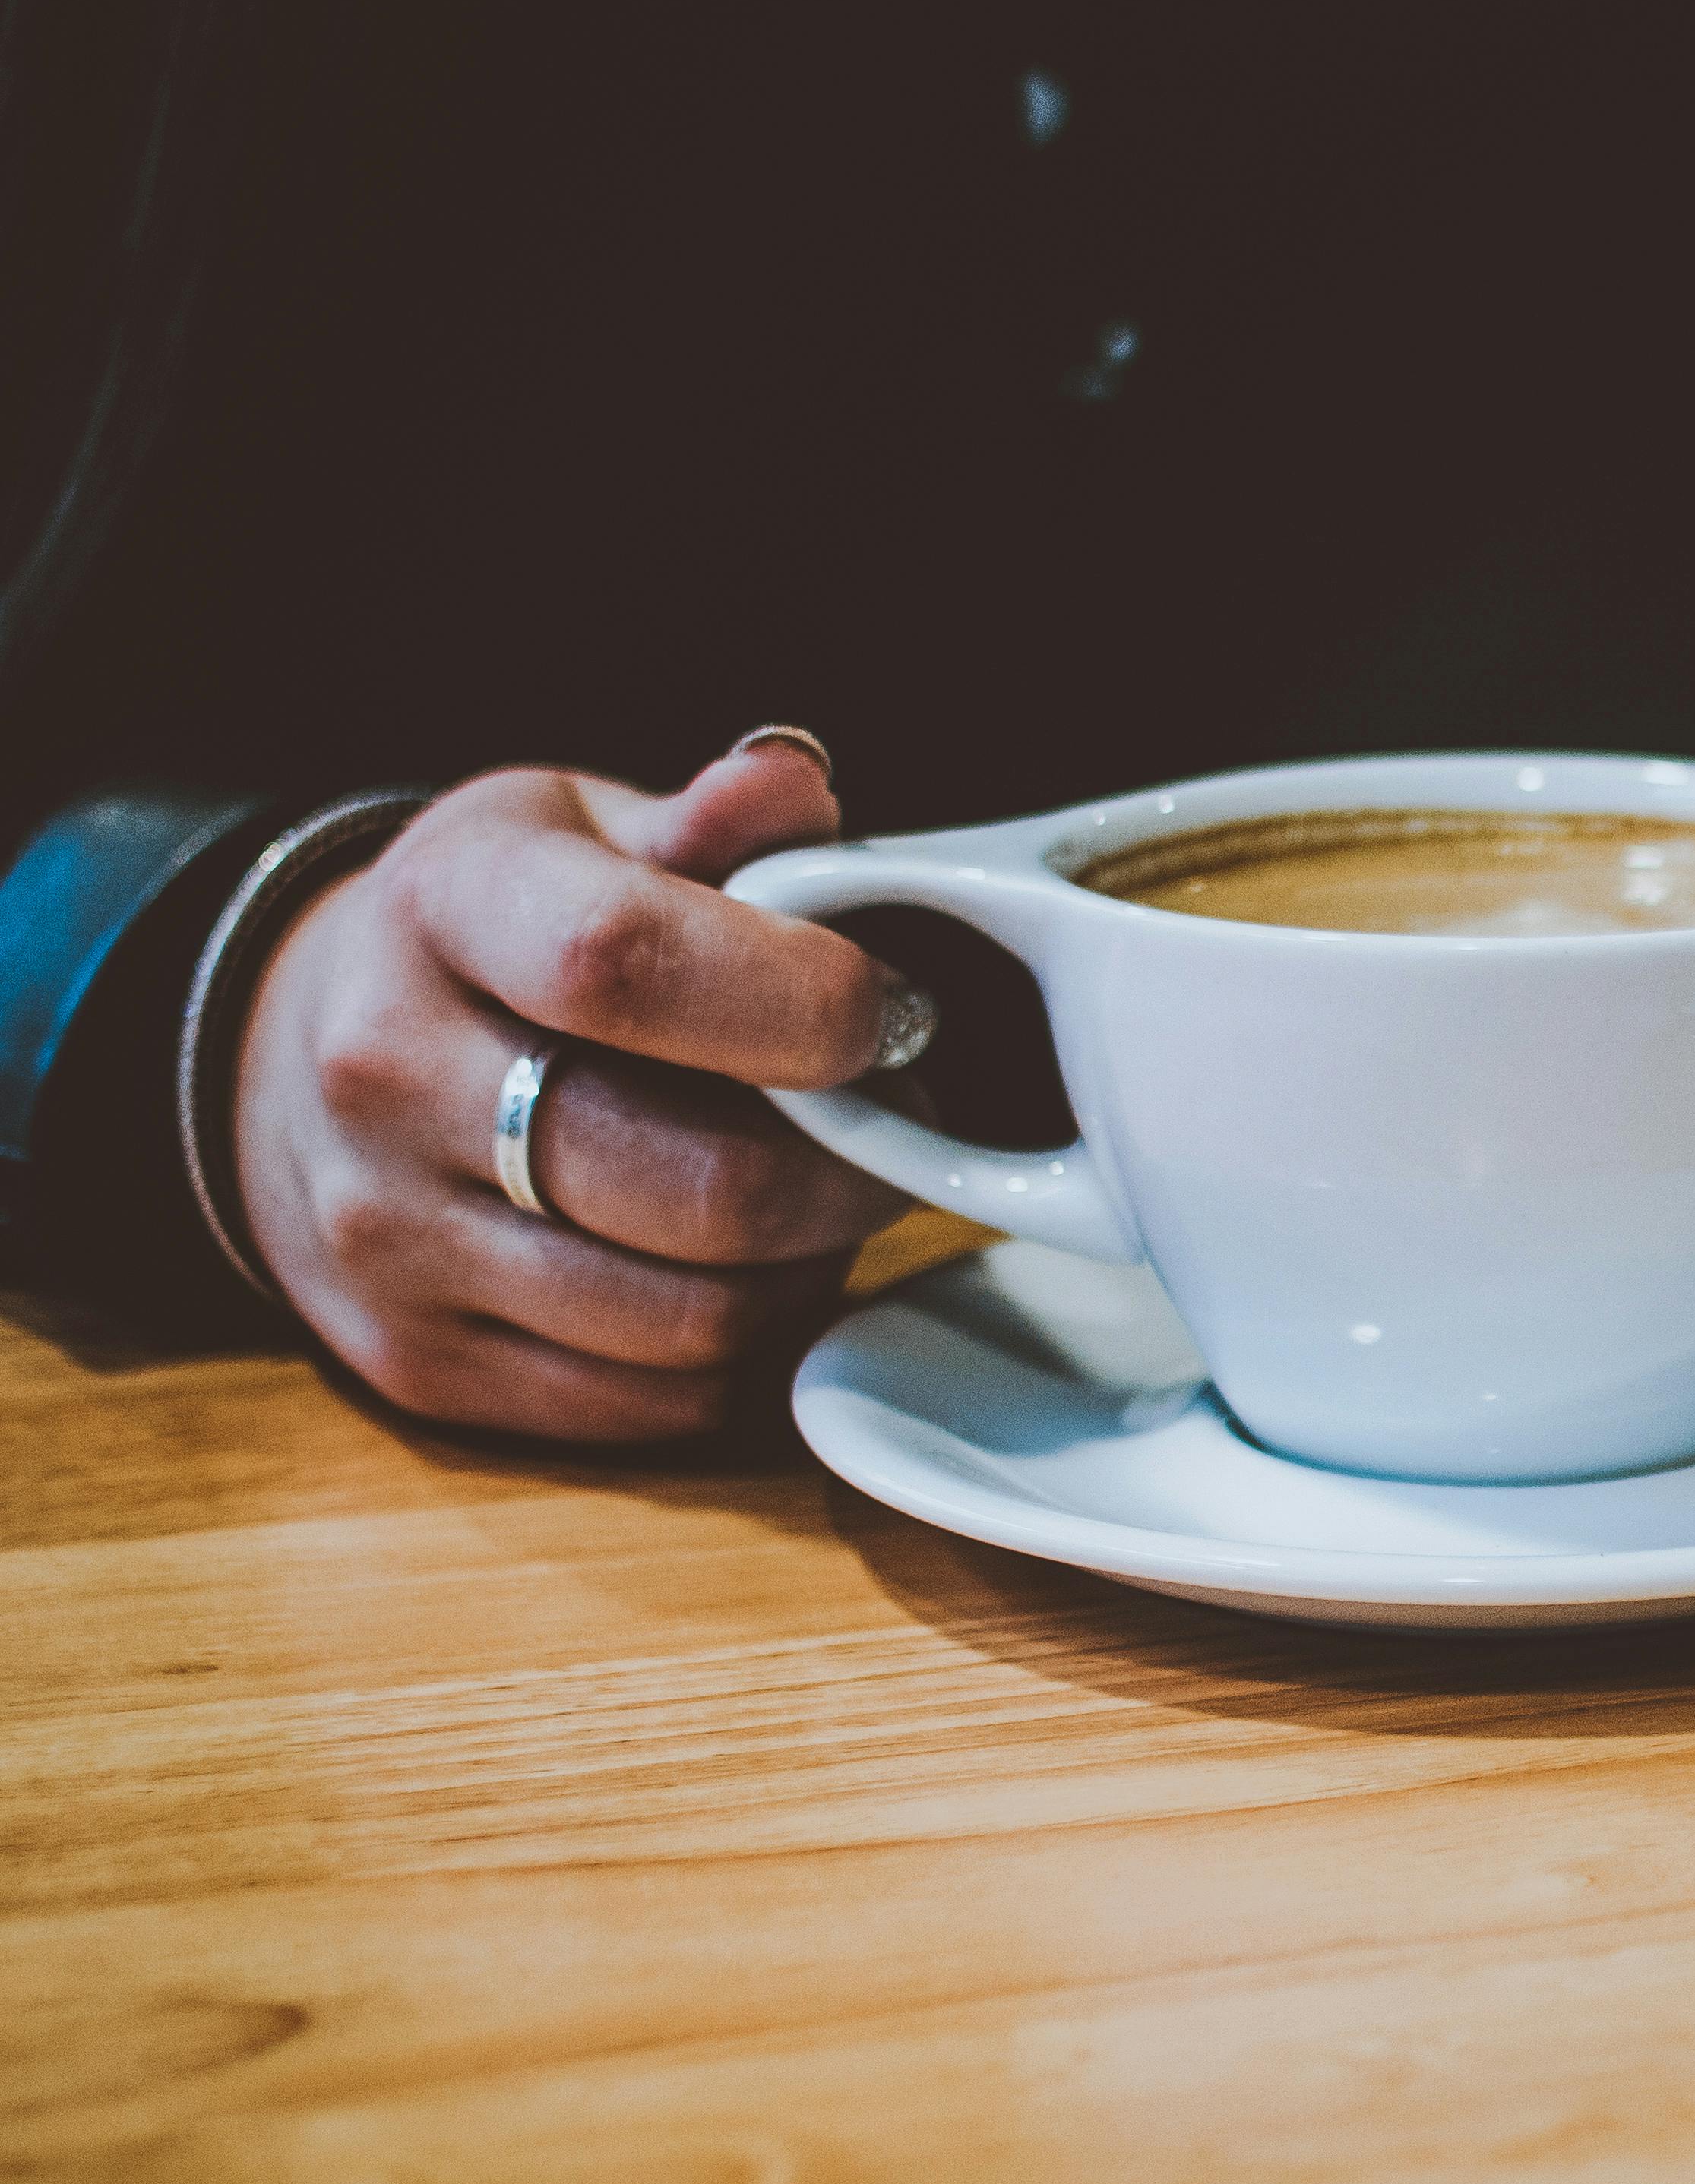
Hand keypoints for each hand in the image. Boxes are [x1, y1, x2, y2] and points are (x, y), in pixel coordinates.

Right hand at [234, 737, 922, 1440]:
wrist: (308, 1054)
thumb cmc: (495, 932)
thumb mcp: (579, 829)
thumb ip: (710, 820)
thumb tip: (792, 784)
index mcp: (445, 907)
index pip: (627, 967)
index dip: (802, 1002)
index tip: (890, 1011)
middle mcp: (385, 1076)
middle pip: (696, 1184)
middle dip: (852, 1165)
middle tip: (897, 1121)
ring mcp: (388, 1237)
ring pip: (696, 1314)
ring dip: (808, 1265)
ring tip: (820, 1191)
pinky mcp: (417, 1363)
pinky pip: (658, 1399)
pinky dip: (741, 1345)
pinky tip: (741, 1266)